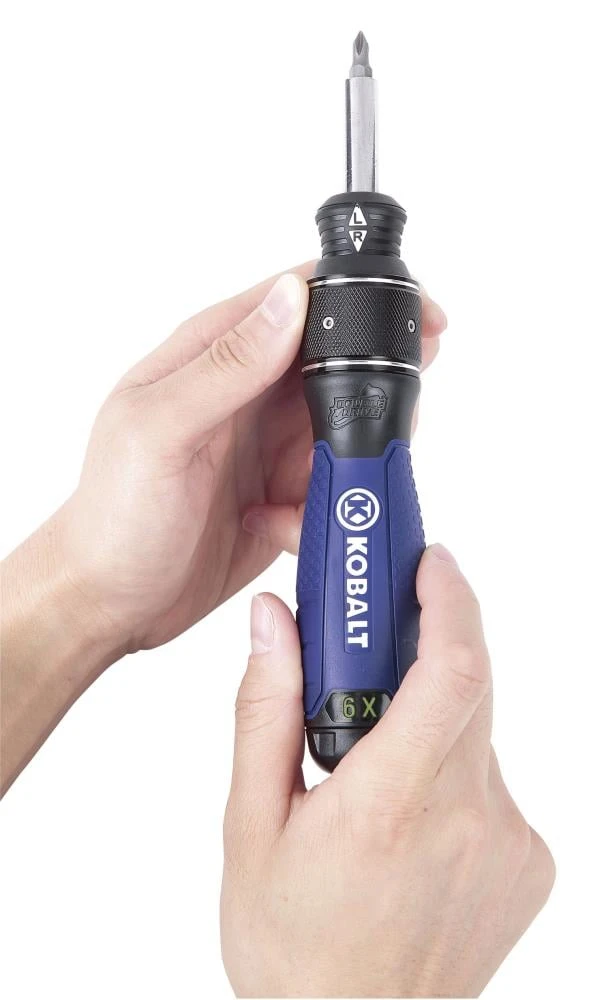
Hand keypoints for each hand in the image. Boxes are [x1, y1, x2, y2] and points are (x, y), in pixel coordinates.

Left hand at [1, 265, 444, 791]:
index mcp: (210, 356)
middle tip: (397, 415)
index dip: (358, 299)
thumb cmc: (115, 515)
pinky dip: (327, 504)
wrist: (110, 602)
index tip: (417, 315)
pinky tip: (282, 526)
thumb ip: (229, 365)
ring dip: (353, 454)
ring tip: (315, 488)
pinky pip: (334, 482)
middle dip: (375, 385)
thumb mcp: (163, 431)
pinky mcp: (282, 492)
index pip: (295, 300)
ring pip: (345, 424)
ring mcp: (266, 443)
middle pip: (335, 362)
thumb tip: (293, 299)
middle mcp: (244, 393)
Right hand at [221, 546, 554, 998]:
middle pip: (469, 685)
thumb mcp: (251, 824)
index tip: (429, 561)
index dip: (450, 599)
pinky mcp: (532, 864)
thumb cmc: (291, 944)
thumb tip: (273, 622)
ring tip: (375, 769)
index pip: (452, 672)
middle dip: (427, 645)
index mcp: (389, 805)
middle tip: (378, 642)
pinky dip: (452, 773)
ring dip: (430, 722)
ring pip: (477, 733)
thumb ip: (266, 710)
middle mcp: (467, 820)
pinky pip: (493, 782)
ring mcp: (509, 843)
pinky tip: (409, 819)